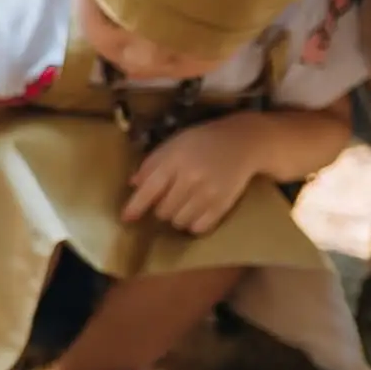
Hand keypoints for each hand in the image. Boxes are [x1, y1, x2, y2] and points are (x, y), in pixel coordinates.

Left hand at [121, 119, 259, 235]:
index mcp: (175, 160)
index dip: (135, 207)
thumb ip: (152, 164)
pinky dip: (193, 224)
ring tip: (183, 204)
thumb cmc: (202, 142)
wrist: (244, 142)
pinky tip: (195, 212)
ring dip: (176, 217)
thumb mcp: (173, 144)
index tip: (126, 218)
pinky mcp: (224, 204)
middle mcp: (191, 178)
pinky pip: (199, 227)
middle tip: (169, 198)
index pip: (149, 190)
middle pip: (163, 211)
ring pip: (179, 222)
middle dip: (160, 208)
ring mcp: (209, 193)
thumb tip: (133, 185)